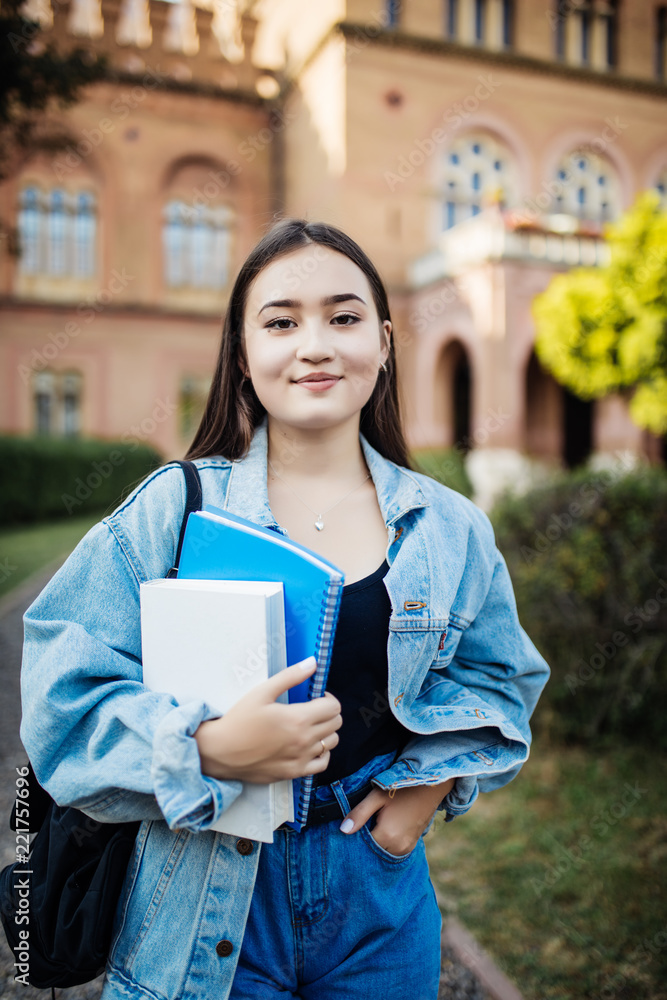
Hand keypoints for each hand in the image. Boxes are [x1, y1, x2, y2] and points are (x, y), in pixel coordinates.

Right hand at [194, 656, 341, 783]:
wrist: (220, 752)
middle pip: (336, 724)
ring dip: (327, 731)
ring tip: (311, 725)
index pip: (333, 707)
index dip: (328, 698)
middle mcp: (304, 741)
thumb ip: (290, 676)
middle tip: (313, 709)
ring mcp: (300, 759)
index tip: (317, 696)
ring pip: (331, 743)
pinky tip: (311, 745)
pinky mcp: (294, 773)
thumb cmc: (239, 720)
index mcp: (298, 719)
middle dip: (329, 712)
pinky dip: (323, 753)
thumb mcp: (262, 692)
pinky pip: (322, 764)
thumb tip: (312, 663)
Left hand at [339, 778, 455, 855]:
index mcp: (387, 837)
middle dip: (366, 842)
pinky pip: (394, 850)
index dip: (356, 836)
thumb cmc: (402, 788)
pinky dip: (387, 843)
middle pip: (373, 851)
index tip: (353, 826)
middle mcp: (397, 848)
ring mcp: (407, 848)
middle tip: (364, 824)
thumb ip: (359, 814)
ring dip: (377, 842)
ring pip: (383, 852)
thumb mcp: (377, 797)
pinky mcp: (412, 845)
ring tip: (374, 824)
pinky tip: (385, 827)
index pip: (362, 846)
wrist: (430, 786)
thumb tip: (343, 830)